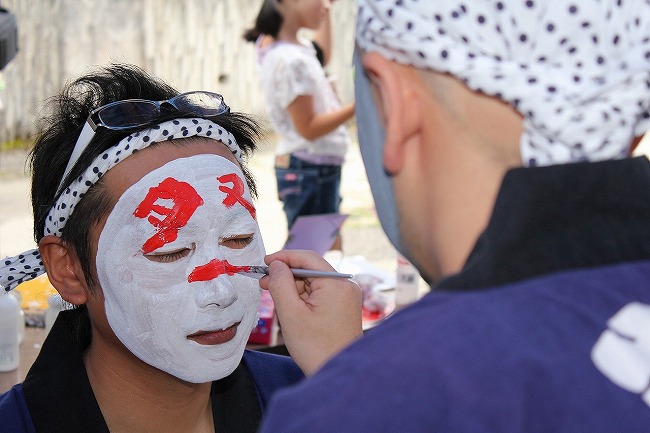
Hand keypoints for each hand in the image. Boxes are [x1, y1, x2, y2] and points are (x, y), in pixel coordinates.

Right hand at [260, 250, 362, 375]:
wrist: (336, 373)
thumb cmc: (315, 348)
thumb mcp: (290, 314)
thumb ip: (280, 284)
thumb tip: (276, 265)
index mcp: (336, 283)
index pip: (307, 258)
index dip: (283, 257)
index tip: (264, 262)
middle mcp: (345, 285)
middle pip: (311, 270)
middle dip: (286, 274)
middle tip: (263, 282)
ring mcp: (346, 296)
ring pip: (314, 281)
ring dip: (293, 286)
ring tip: (274, 297)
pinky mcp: (343, 306)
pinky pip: (320, 292)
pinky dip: (303, 296)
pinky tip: (289, 304)